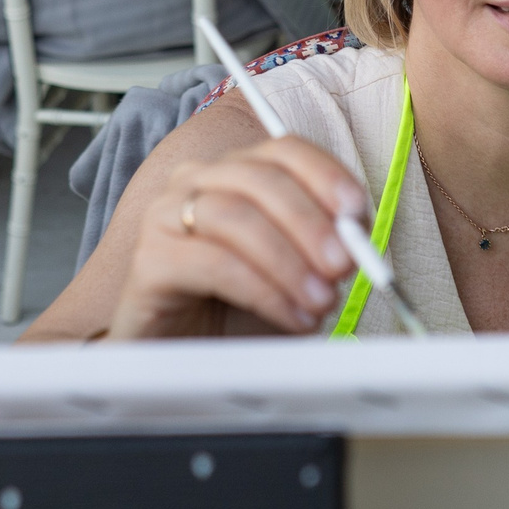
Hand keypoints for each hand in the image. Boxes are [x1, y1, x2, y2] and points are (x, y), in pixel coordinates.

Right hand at [107, 136, 366, 339]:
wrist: (181, 359)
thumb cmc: (238, 310)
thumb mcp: (294, 274)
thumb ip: (324, 251)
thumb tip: (358, 241)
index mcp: (235, 172)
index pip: (283, 150)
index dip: (325, 174)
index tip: (356, 210)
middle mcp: (196, 181)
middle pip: (261, 178)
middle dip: (311, 221)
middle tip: (345, 264)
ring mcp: (167, 216)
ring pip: (236, 217)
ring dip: (289, 260)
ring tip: (322, 300)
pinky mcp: (150, 260)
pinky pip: (214, 263)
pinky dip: (264, 290)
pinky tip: (292, 316)